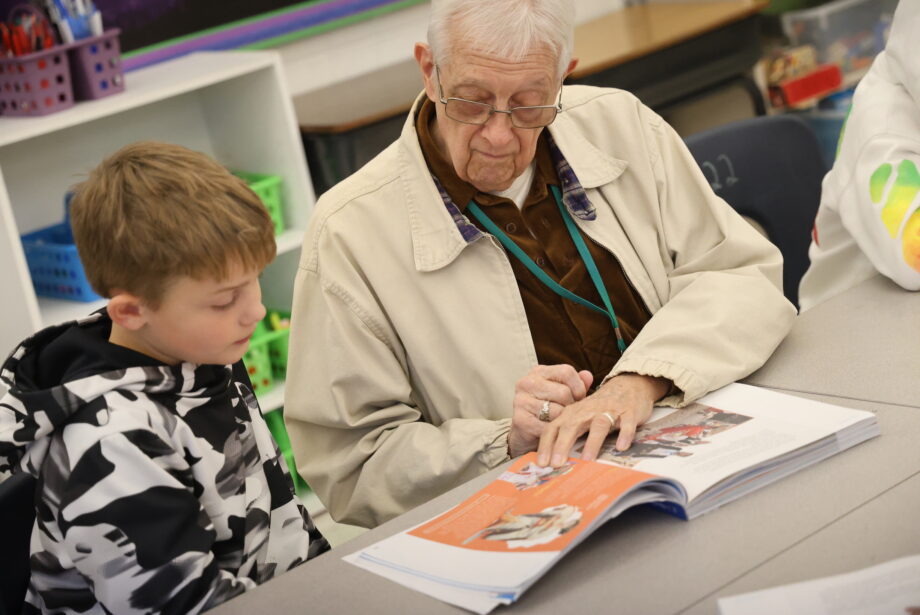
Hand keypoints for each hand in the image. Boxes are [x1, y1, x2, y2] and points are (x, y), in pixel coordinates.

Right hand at [508, 365, 592, 457]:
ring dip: (562, 421)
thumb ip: (576, 384)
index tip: (578, 398)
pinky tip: (551, 432)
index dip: (578, 387)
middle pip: (563, 392)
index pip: (567, 372)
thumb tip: (588, 376)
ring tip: (559, 422)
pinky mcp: (520, 419)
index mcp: (539, 372)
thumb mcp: (562, 394)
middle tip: (567, 414)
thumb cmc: (548, 410)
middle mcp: (527, 382)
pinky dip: (554, 432)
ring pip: (557, 411)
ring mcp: (521, 400)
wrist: (525, 433)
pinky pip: (548, 427)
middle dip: (571, 407)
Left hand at [536, 373, 670, 466]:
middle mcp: (587, 411)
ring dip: (592, 442)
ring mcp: (608, 411)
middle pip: (571, 426)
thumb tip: (551, 463)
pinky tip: (621, 447)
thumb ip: (567, 436)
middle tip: (556, 464)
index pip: (553, 428)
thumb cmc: (598, 409)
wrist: (628, 386)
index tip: (540, 463)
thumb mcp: (579, 418)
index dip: (545, 445)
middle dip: (562, 445)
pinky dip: (624, 434)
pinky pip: (627, 424)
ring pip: (598, 425)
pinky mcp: (629, 412)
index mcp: (571, 414)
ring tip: (587, 460)